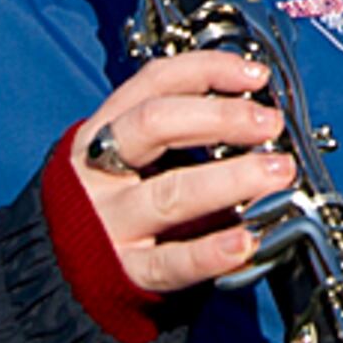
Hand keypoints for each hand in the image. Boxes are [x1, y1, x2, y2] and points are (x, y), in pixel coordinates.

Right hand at [64, 51, 295, 296]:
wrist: (65, 270)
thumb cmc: (117, 203)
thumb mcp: (136, 157)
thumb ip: (186, 137)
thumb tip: (259, 120)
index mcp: (105, 130)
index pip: (154, 82)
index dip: (207, 70)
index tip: (255, 76)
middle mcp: (102, 170)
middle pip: (154, 125)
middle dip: (220, 117)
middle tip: (269, 124)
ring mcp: (110, 222)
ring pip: (169, 193)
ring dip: (230, 179)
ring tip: (277, 173)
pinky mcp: (125, 272)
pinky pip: (171, 262)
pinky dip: (212, 251)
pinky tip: (246, 240)